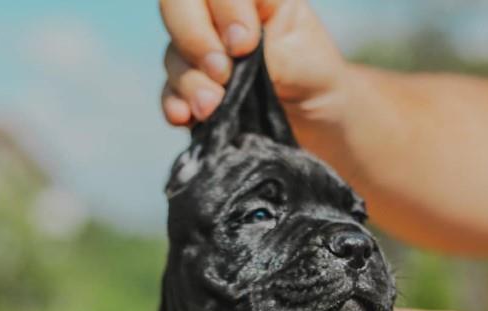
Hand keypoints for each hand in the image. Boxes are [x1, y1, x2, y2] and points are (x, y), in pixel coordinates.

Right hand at [159, 0, 345, 142]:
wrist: (317, 121)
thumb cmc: (314, 77)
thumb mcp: (300, 56)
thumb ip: (264, 48)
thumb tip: (229, 51)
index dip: (224, 8)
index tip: (245, 44)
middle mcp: (217, 16)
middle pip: (179, 6)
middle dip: (194, 38)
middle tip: (221, 72)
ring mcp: (201, 53)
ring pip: (173, 53)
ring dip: (189, 80)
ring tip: (211, 106)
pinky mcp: (193, 92)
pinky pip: (170, 92)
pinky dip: (174, 104)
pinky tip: (184, 116)